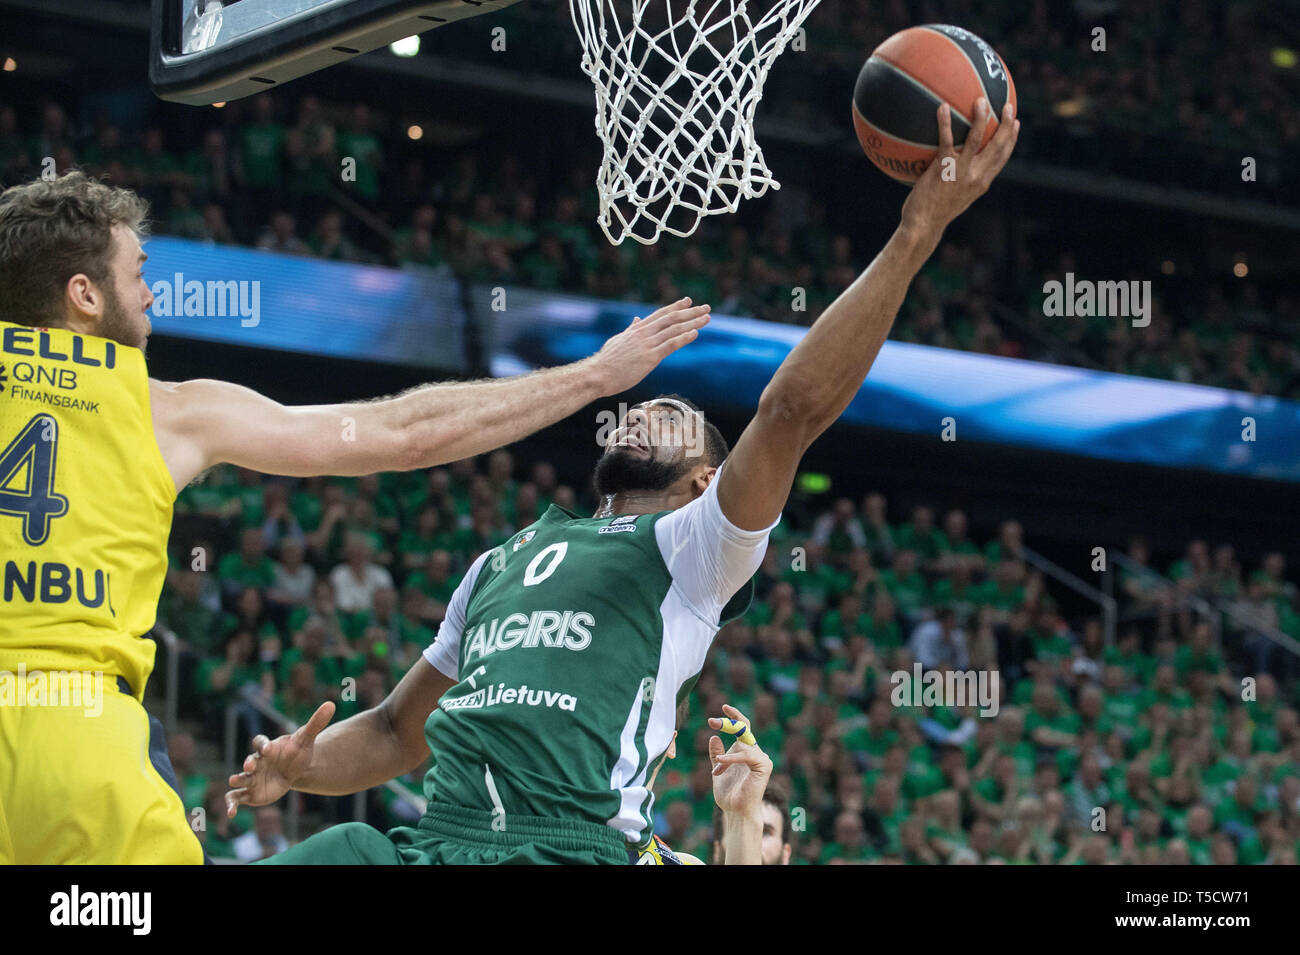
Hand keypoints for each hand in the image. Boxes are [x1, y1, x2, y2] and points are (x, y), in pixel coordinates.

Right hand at [225, 701, 333, 816]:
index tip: (268, 748)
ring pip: (239, 778)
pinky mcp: (250, 793)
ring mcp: (251, 777)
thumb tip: (331, 704)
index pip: (260, 742)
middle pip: (249, 760)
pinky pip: (236, 798)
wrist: (294, 770)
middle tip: (250, 767)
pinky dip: (231, 805)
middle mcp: (256, 762)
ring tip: (234, 782)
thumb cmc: (297, 752)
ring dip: (236, 780)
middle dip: (248, 764)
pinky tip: (231, 814)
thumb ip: (316, 722)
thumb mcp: (306, 739)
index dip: (263, 744)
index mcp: (268, 747)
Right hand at [587, 297, 710, 395]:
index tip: (689, 301)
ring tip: (707, 318)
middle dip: (691, 312)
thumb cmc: (606, 361)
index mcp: (637, 329)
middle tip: (706, 308)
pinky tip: (696, 333)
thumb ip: (630, 330)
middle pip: (672, 318)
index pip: (660, 314)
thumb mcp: (618, 340)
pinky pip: (671, 345)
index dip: (676, 306)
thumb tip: (636, 319)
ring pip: (674, 330)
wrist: (597, 374)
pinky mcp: (650, 357)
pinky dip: (684, 338)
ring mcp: (647, 344)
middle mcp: (644, 333)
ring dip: (693, 323)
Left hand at [708, 703, 772, 817]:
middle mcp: (755, 752)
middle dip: (728, 721)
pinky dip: (731, 758)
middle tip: (711, 720)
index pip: (742, 728)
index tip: (721, 709)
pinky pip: (746, 755)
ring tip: (717, 766)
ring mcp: (761, 758)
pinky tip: (720, 763)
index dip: (732, 717)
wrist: (737, 812)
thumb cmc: (728, 795)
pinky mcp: (764, 765)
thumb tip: (713, 737)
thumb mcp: (718, 769)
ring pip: (742, 743)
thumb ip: (717, 754)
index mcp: (745, 752)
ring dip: (725, 754)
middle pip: (744, 728)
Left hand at [900, 98, 1018, 241]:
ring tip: (981, 101)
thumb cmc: (935, 212)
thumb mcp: (956, 196)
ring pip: (977, 140)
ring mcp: (961, 172)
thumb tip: (958, 164)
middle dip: (1006, 124)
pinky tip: (942, 108)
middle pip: (998, 146)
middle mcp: (977, 176)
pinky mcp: (943, 169)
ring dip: (981, 118)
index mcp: (982, 182)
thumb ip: (963, 180)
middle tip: (1008, 105)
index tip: (1016, 123)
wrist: (923, 226)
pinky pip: (947, 141)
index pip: (1003, 157)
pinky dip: (945, 123)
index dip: (1011, 139)